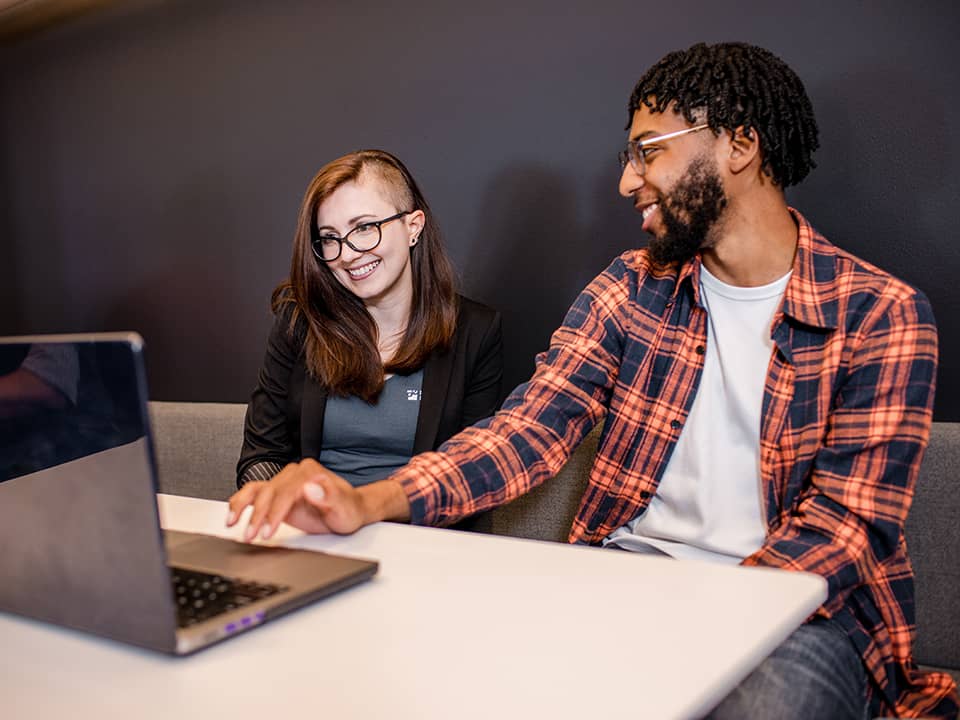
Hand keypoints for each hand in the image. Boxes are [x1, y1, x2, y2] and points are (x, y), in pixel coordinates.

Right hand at [226, 459, 366, 539]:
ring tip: (233, 524)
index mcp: (310, 472)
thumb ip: (329, 496)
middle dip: (258, 516)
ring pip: (257, 490)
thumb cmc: (348, 510)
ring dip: (243, 507)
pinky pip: (254, 493)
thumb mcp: (344, 507)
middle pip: (269, 492)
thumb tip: (310, 487)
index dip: (275, 513)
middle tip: (251, 536)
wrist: (349, 510)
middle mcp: (295, 474)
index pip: (286, 491)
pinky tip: (233, 516)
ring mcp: (284, 482)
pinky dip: (241, 503)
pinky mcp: (277, 493)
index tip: (267, 531)